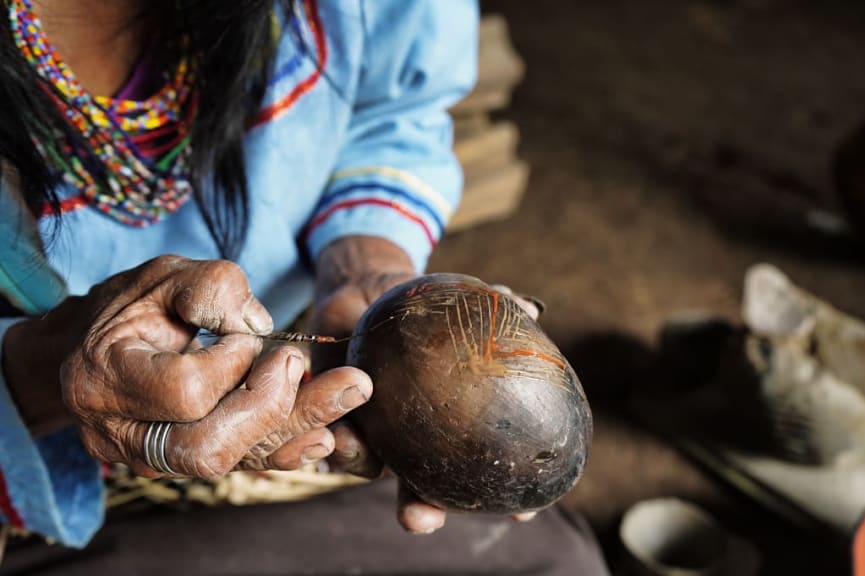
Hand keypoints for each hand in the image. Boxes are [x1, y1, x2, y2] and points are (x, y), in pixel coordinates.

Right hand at [3, 255, 370, 477]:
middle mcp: (123, 433)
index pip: (186, 393)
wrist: (96, 343)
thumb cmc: (133, 305)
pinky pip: (238, 465)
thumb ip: (212, 288)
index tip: (244, 336)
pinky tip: (325, 433)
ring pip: (231, 461)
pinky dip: (286, 448)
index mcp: (107, 379)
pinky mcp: (184, 462)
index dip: (231, 364)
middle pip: (209, 448)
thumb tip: (261, 327)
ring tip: (349, 394)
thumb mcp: (166, 275)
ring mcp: (152, 457)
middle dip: (276, 410)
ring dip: (297, 427)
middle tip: (322, 370)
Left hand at [311, 236, 541, 532]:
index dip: (500, 500)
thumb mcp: (456, 303)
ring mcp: (369, 430)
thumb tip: (529, 308)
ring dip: (360, 461)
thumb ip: (490, 307)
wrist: (367, 294)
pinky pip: (329, 430)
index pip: (475, 474)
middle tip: (421, 519)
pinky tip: (335, 426)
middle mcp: (407, 441)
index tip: (521, 515)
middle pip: (417, 491)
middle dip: (420, 511)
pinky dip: (333, 432)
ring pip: (365, 463)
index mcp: (443, 429)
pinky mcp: (328, 412)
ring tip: (354, 446)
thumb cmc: (423, 308)